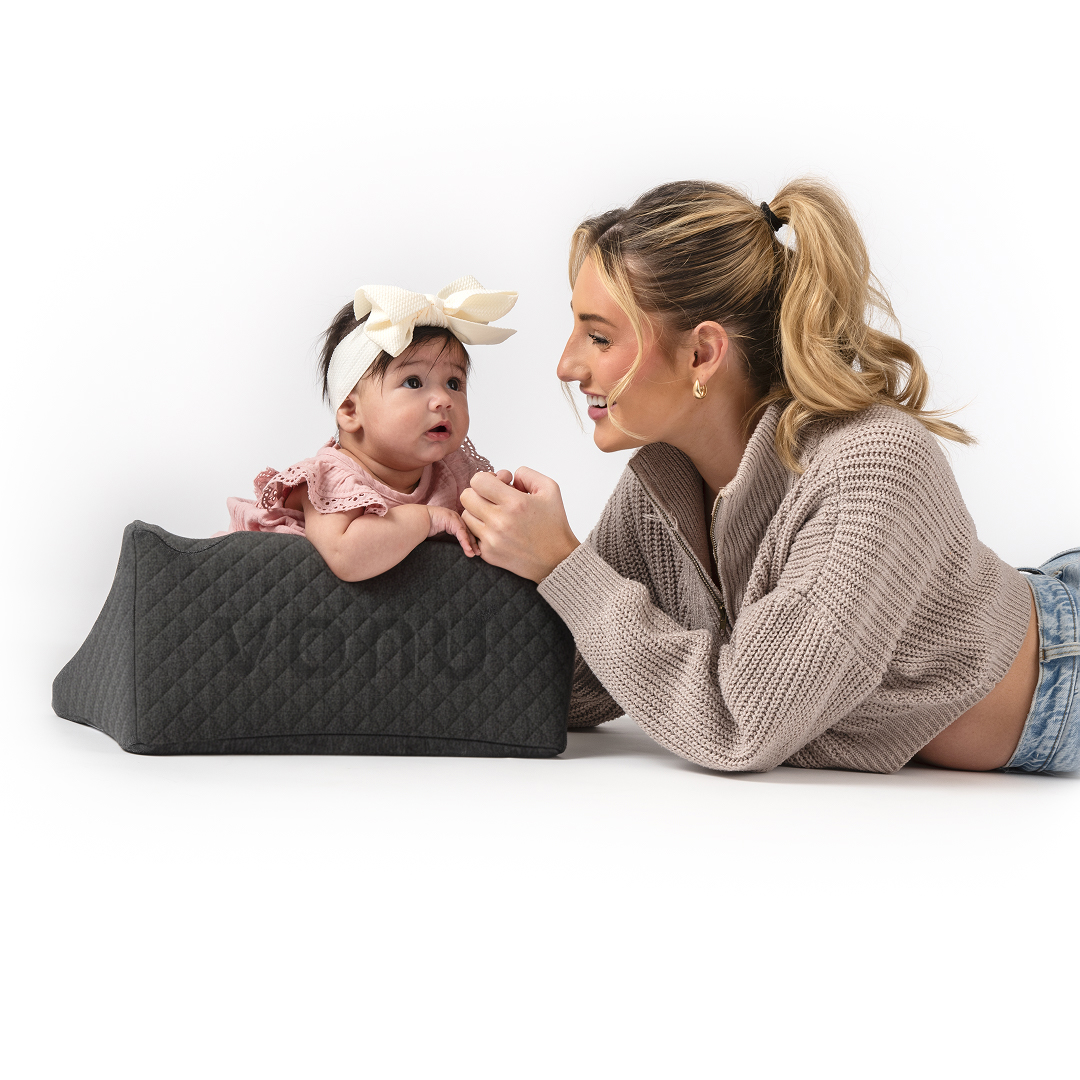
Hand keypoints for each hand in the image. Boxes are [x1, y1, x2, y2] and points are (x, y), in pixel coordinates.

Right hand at [426, 505, 477, 556]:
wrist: (416, 522)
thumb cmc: (423, 530)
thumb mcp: (439, 537)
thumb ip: (447, 541)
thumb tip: (452, 553)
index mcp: (452, 521)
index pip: (465, 532)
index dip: (471, 542)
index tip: (475, 552)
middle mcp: (455, 518)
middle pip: (468, 532)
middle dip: (473, 544)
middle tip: (478, 554)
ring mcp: (454, 517)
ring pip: (466, 532)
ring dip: (471, 544)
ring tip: (474, 554)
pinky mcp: (452, 519)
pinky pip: (461, 532)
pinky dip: (465, 541)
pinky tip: (468, 549)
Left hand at [460, 467, 579, 582]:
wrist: (557, 560)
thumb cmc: (554, 524)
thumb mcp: (550, 488)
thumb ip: (526, 474)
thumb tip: (505, 476)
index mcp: (515, 503)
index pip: (478, 481)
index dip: (486, 479)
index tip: (497, 485)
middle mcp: (500, 522)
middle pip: (466, 496)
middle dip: (478, 493)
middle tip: (493, 499)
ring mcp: (492, 540)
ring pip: (466, 516)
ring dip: (477, 512)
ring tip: (495, 515)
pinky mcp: (488, 554)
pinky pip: (471, 534)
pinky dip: (480, 530)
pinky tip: (496, 530)